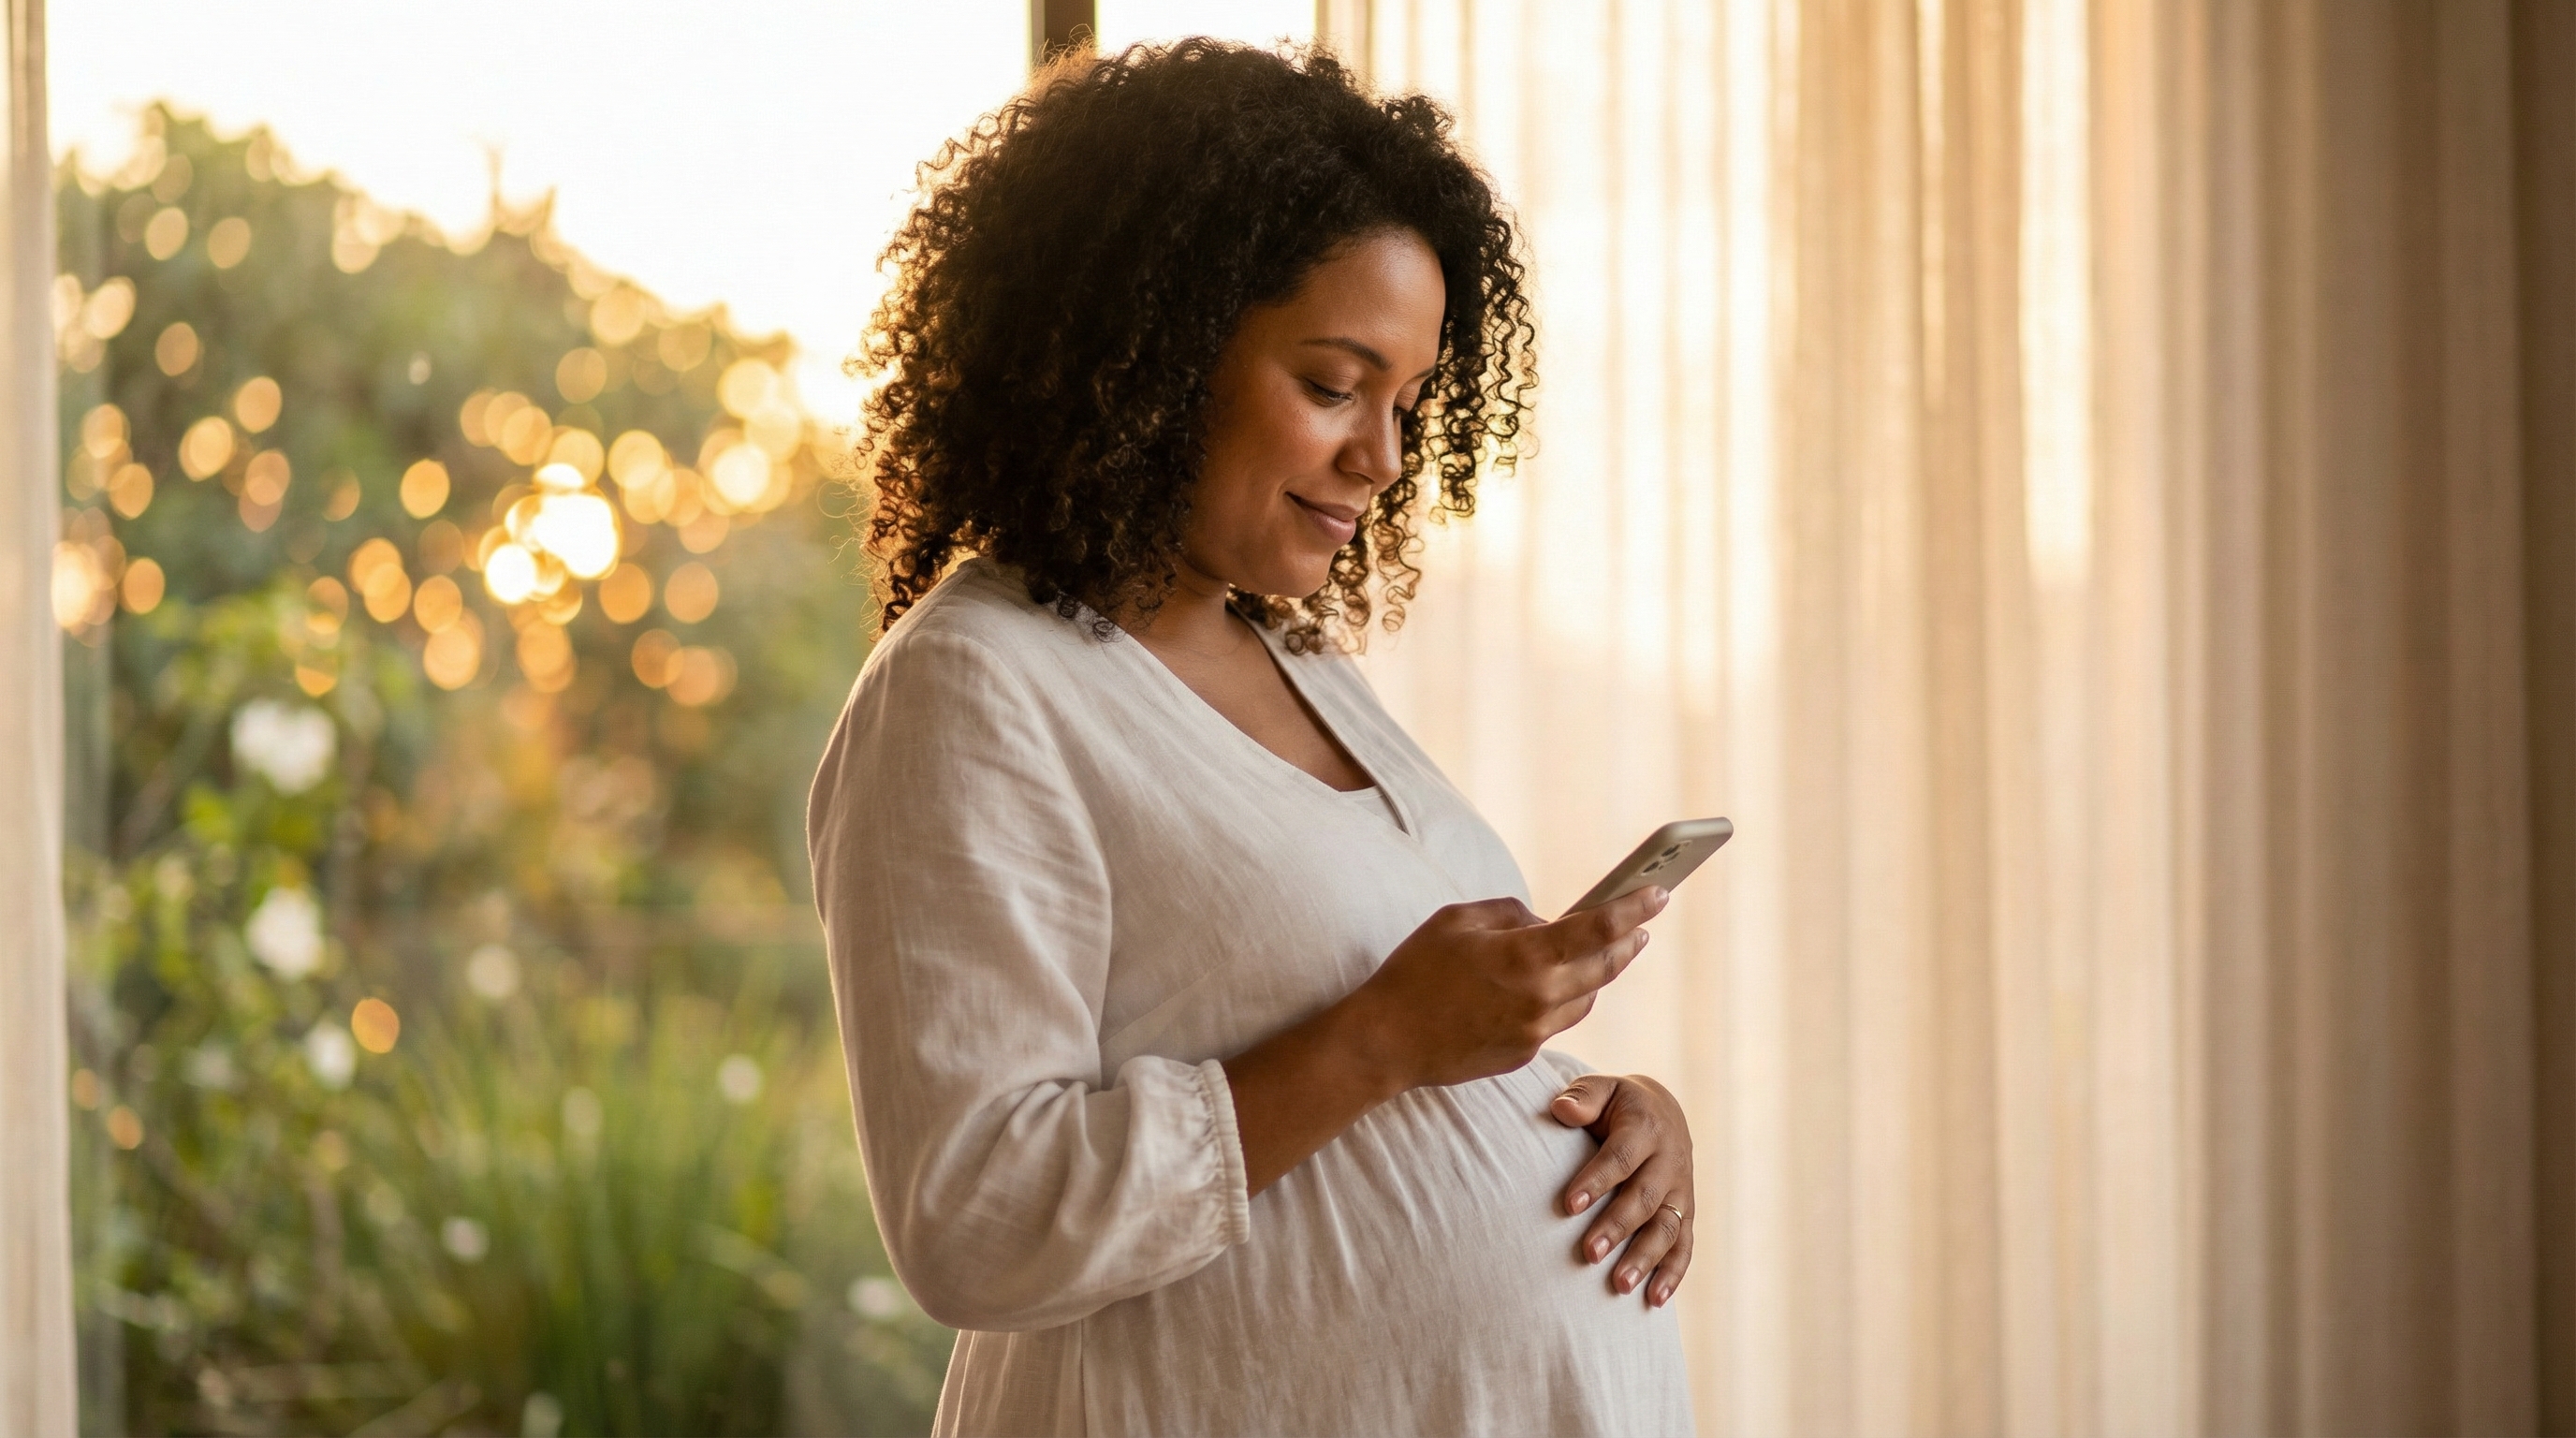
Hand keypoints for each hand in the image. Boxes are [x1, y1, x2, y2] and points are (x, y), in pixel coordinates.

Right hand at [1347, 887, 1666, 1091]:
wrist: (1386, 1042)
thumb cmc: (1414, 971)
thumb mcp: (1457, 919)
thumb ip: (1510, 914)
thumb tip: (1544, 922)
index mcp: (1526, 957)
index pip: (1599, 929)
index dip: (1634, 908)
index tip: (1660, 892)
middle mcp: (1540, 998)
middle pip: (1605, 968)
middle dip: (1627, 942)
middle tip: (1641, 926)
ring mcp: (1535, 1032)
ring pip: (1586, 1000)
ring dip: (1595, 975)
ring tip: (1596, 953)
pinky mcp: (1524, 1055)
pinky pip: (1555, 1021)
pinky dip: (1558, 1000)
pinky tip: (1544, 987)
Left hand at [1551, 1073, 1693, 1307]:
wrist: (1661, 1110)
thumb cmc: (1617, 1104)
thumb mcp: (1602, 1089)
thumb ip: (1582, 1097)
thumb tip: (1561, 1109)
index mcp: (1646, 1127)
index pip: (1621, 1156)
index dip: (1597, 1180)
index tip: (1569, 1205)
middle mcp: (1670, 1160)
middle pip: (1644, 1197)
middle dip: (1617, 1227)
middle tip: (1588, 1254)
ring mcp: (1681, 1190)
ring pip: (1666, 1227)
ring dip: (1645, 1258)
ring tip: (1619, 1287)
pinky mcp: (1686, 1213)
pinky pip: (1684, 1246)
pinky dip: (1672, 1274)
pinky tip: (1654, 1300)